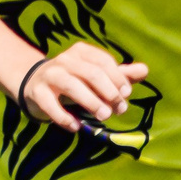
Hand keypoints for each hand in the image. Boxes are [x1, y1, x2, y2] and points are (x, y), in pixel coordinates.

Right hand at [19, 42, 148, 133]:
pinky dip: (65, 118)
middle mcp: (64, 60)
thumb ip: (120, 74)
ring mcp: (49, 74)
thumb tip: (145, 70)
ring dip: (92, 102)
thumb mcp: (97, 75)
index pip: (104, 62)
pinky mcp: (37, 92)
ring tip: (105, 117)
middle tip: (120, 110)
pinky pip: (51, 105)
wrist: (35, 84)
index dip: (118, 79)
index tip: (126, 94)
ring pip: (72, 86)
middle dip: (110, 93)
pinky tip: (77, 127)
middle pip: (92, 74)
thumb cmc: (75, 80)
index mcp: (81, 52)